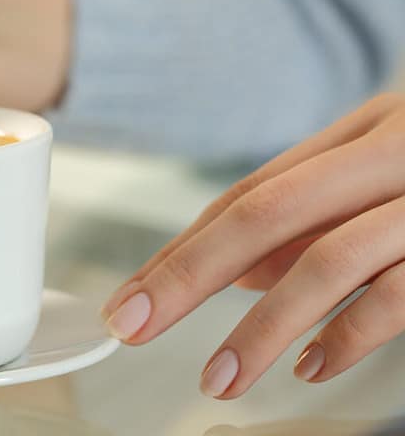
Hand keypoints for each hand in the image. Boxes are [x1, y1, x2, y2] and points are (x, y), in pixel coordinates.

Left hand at [100, 93, 404, 398]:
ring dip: (259, 328)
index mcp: (360, 132)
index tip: (131, 296)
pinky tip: (310, 367)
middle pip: (263, 213)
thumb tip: (240, 275)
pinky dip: (347, 337)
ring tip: (218, 376)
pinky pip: (396, 297)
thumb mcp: (385, 180)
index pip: (247, 194)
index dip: (181, 248)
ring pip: (324, 261)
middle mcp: (388, 154)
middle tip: (134, 325)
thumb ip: (315, 222)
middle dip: (186, 275)